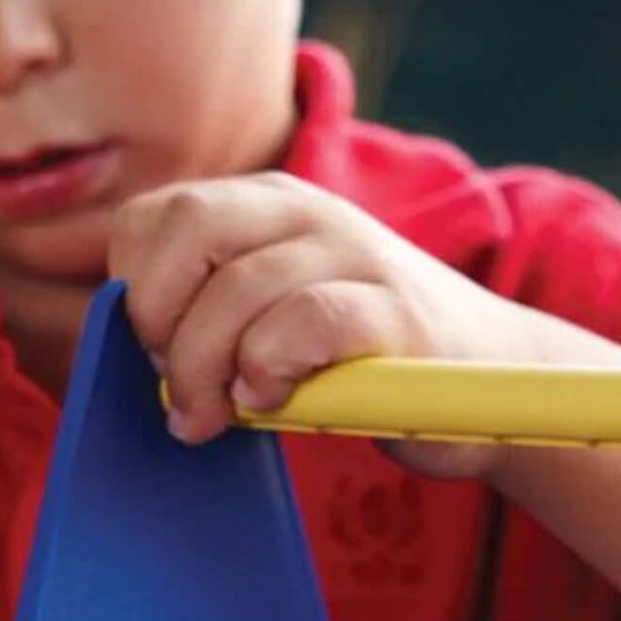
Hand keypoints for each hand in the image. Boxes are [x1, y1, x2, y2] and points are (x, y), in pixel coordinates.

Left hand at [110, 172, 540, 478]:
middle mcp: (306, 211)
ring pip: (237, 288)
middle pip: (186, 230)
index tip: (153, 349)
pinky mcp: (395, 310)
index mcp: (264, 206)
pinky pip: (305, 323)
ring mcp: (354, 252)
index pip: (154, 218)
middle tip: (175, 387)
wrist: (490, 380)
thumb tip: (130, 362)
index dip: (133, 288)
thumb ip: (209, 318)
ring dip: (206, 367)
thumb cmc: (358, 362)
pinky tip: (272, 401)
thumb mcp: (271, 320)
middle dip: (157, 319)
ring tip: (218, 414)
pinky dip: (269, 368)